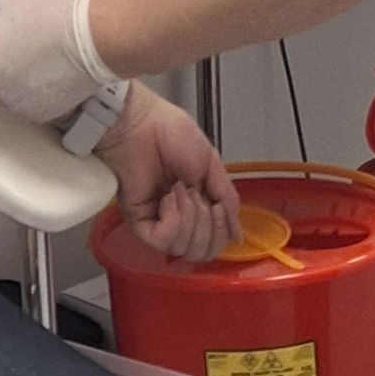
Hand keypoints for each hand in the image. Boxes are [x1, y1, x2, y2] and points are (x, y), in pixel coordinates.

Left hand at [101, 88, 241, 265]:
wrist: (144, 123)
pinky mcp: (138, 221)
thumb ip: (228, 200)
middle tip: (200, 198)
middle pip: (200, 252)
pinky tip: (169, 199)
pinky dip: (174, 220)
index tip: (220, 207)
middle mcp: (176, 217)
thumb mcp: (213, 166)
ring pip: (183, 248)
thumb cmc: (170, 132)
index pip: (213, 243)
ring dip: (191, 218)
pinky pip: (163, 240)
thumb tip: (236, 233)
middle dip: (208, 227)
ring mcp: (156, 220)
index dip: (221, 231)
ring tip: (182, 191)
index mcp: (195, 204)